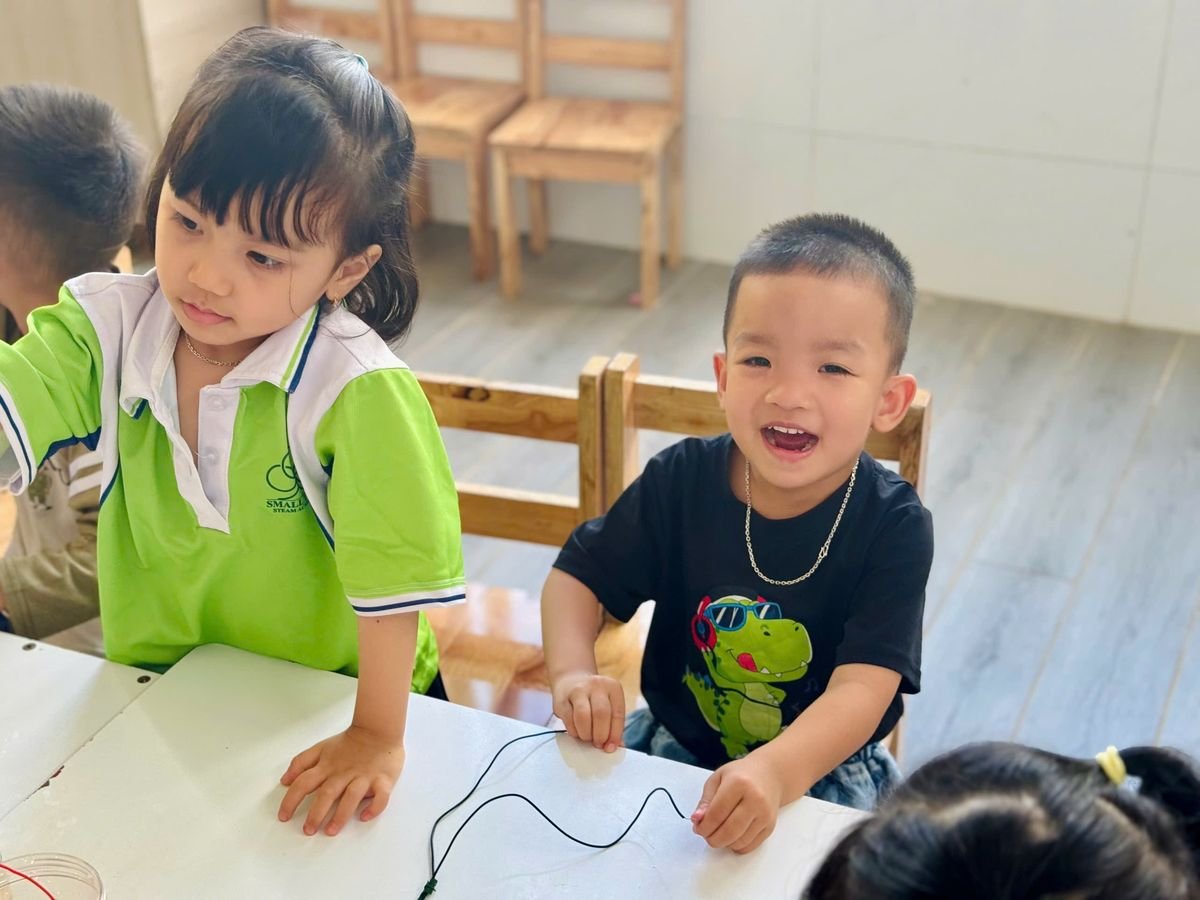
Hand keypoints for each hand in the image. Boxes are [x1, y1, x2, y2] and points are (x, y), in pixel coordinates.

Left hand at [277, 725, 404, 835]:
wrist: (378, 729)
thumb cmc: (349, 742)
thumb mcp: (321, 748)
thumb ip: (301, 763)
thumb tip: (285, 781)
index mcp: (327, 766)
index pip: (304, 783)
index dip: (291, 800)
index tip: (284, 816)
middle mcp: (343, 773)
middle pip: (327, 794)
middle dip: (316, 813)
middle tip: (308, 830)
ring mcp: (364, 777)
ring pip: (351, 797)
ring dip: (341, 815)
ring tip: (331, 830)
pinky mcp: (383, 780)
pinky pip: (381, 796)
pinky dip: (374, 807)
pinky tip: (365, 816)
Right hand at [551, 671, 625, 751]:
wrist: (571, 680)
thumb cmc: (594, 698)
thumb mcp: (608, 705)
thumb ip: (613, 725)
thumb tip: (614, 746)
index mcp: (613, 687)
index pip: (618, 713)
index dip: (615, 734)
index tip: (610, 747)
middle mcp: (596, 685)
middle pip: (601, 714)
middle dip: (600, 735)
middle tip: (598, 743)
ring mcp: (578, 690)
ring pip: (583, 717)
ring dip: (586, 734)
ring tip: (587, 738)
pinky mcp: (562, 699)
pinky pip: (569, 721)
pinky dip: (574, 732)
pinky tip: (578, 732)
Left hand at [691, 753, 783, 852]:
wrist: (769, 774)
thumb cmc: (740, 775)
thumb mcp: (717, 779)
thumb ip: (705, 800)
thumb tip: (697, 820)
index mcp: (738, 783)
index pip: (716, 814)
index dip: (703, 826)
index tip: (697, 828)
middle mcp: (755, 799)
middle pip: (729, 831)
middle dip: (712, 839)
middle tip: (706, 834)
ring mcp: (765, 814)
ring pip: (739, 842)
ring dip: (724, 843)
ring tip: (718, 833)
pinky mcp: (770, 826)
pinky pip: (750, 846)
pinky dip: (736, 846)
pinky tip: (732, 835)